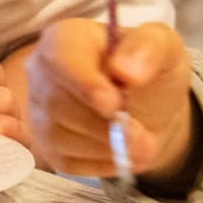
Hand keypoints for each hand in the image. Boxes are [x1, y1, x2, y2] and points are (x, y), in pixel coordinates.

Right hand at [28, 19, 196, 182]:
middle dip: (106, 126)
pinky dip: (101, 164)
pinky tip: (121, 152)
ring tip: (139, 143)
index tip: (115, 105)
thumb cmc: (150, 71)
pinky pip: (64, 161)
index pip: (60, 59)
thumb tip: (126, 71)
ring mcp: (39, 109)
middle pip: (59, 104)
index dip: (85, 84)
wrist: (149, 108)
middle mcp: (41, 71)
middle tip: (146, 137)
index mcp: (64, 38)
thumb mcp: (164, 47)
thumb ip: (148, 48)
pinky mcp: (45, 144)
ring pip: (59, 136)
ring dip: (107, 148)